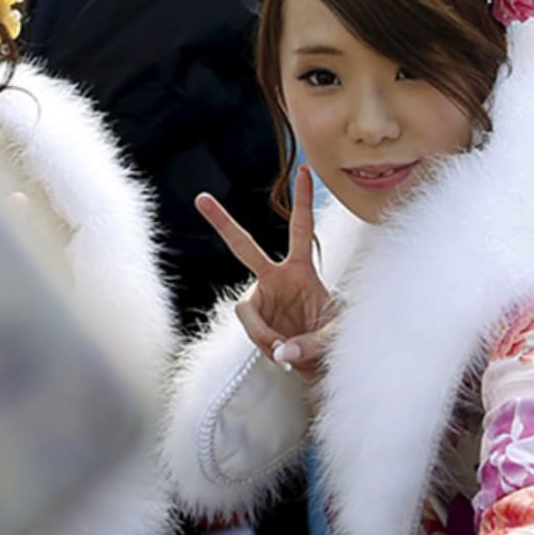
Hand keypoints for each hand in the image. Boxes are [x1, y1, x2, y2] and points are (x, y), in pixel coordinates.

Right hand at [196, 166, 332, 381]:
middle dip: (223, 223)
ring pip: (247, 310)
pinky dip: (264, 344)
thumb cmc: (330, 342)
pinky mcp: (255, 321)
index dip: (302, 201)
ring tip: (284, 351)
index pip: (302, 229)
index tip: (305, 171)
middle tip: (202, 199)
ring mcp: (262, 300)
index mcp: (302, 271)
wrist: (319, 363)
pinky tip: (279, 353)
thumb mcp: (331, 339)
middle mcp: (277, 279)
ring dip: (264, 333)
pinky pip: (252, 331)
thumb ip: (308, 345)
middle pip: (244, 247)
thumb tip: (280, 350)